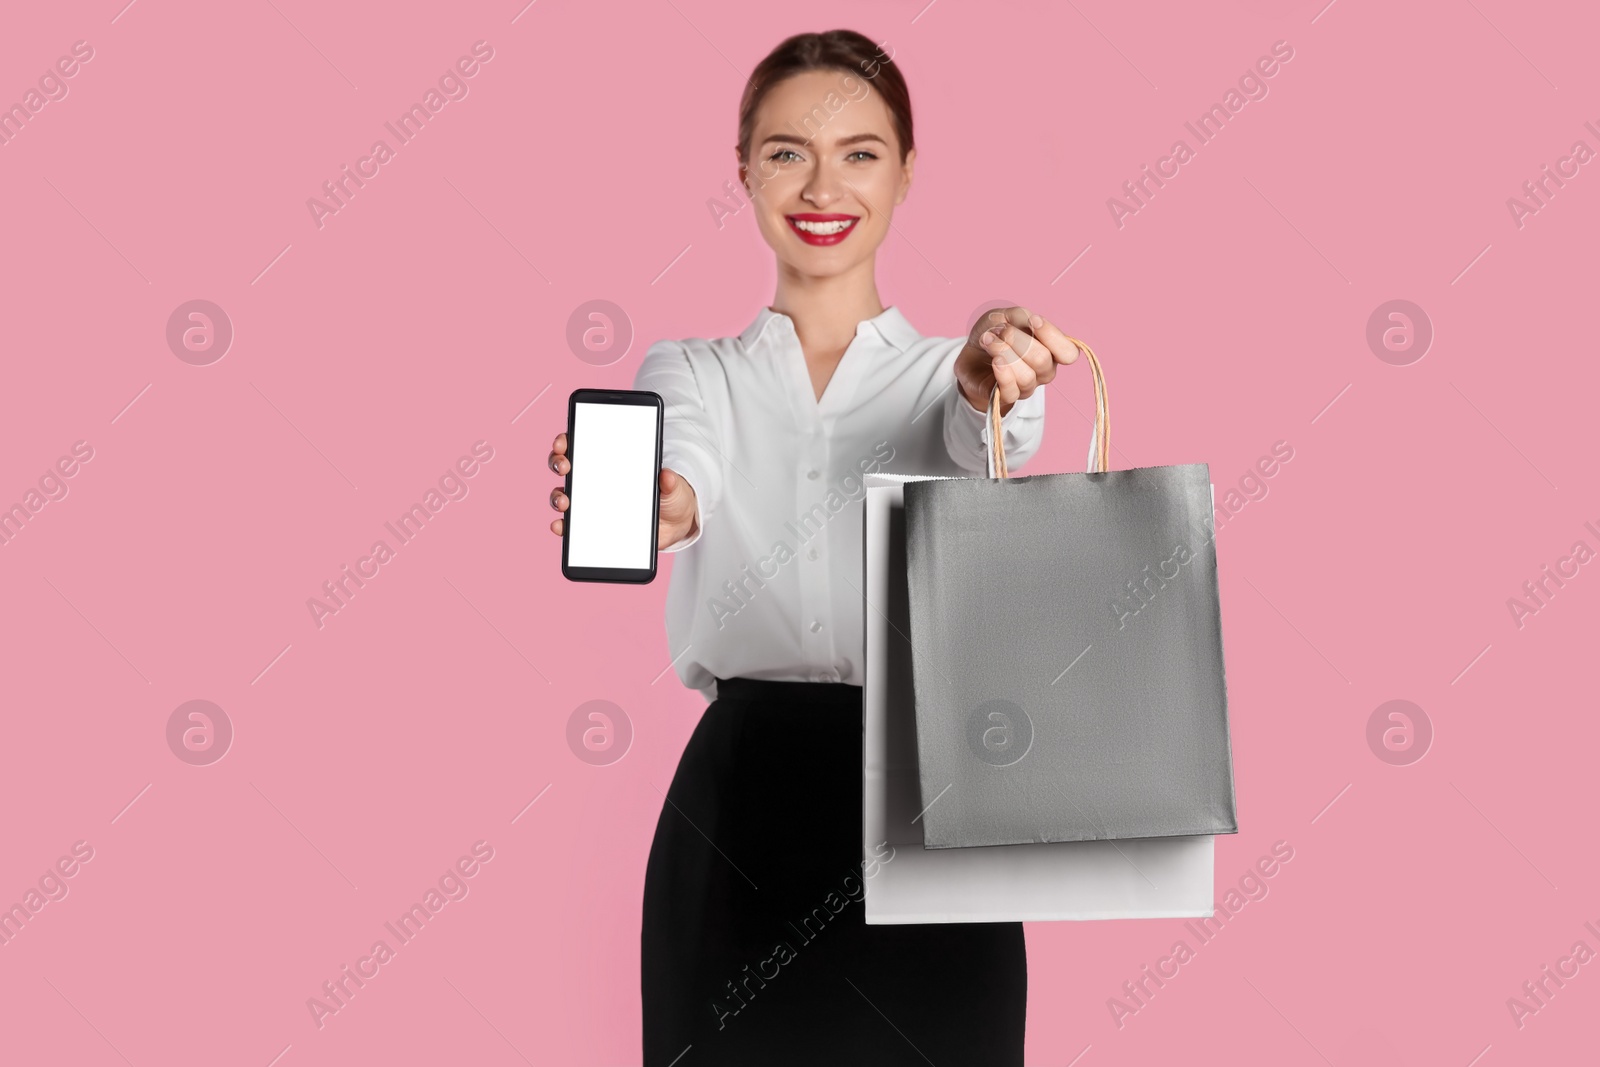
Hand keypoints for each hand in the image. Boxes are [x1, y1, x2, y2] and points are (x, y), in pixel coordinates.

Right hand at [547, 432, 700, 549]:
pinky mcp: (591, 525)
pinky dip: (562, 525)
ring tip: (564, 502)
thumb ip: (670, 482)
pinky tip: (561, 527)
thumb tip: (666, 476)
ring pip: (563, 494)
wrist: (675, 523)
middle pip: (566, 465)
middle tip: (564, 467)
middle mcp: (595, 479)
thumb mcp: (673, 486)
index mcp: (612, 461)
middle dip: (559, 463)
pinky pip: (570, 524)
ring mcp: (590, 501)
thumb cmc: (669, 495)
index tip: (564, 442)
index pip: (582, 442)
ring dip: (557, 496)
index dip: (568, 440)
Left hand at [953, 306, 1078, 415]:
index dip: (1052, 336)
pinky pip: (1011, 391)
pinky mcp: (1007, 397)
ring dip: (1004, 353)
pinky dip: (1002, 373)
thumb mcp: (1006, 316)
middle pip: (1043, 360)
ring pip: (1026, 376)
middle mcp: (1044, 371)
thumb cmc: (995, 334)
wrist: (970, 353)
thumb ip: (1021, 316)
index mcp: (1052, 350)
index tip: (1032, 321)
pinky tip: (995, 360)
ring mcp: (1027, 386)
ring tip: (989, 341)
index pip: (1068, 353)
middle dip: (1018, 340)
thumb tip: (1029, 322)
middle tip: (1002, 330)